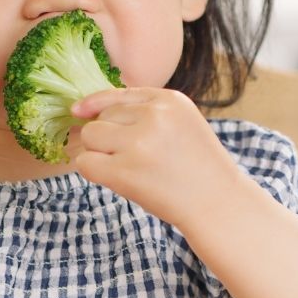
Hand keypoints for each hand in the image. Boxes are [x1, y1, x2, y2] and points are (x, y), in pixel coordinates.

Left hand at [70, 88, 242, 226]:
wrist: (218, 203)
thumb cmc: (197, 167)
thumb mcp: (181, 123)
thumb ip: (145, 112)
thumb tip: (86, 110)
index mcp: (170, 100)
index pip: (118, 94)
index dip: (96, 103)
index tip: (79, 111)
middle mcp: (154, 116)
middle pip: (101, 116)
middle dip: (106, 136)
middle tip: (130, 158)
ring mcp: (139, 144)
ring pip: (90, 136)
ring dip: (97, 152)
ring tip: (124, 167)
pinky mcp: (125, 172)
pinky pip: (86, 163)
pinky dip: (92, 170)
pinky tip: (112, 178)